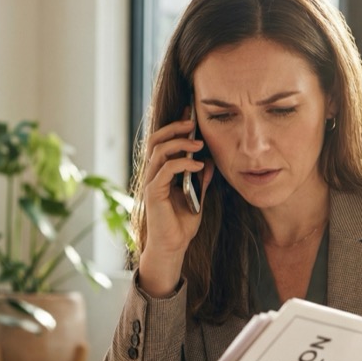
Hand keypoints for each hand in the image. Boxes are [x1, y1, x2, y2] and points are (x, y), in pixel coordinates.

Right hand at [138, 113, 214, 296]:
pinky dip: (182, 163)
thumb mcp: (197, 196)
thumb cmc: (182, 223)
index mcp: (161, 172)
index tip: (190, 114)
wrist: (173, 246)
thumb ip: (201, 179)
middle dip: (174, 127)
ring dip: (179, 142)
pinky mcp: (154, 192)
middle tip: (193, 122)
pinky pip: (166, 169)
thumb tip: (210, 161)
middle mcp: (153, 173)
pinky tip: (198, 165)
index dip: (175, 126)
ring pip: (159, 150)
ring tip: (198, 143)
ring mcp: (151, 182)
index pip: (164, 142)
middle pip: (156, 140)